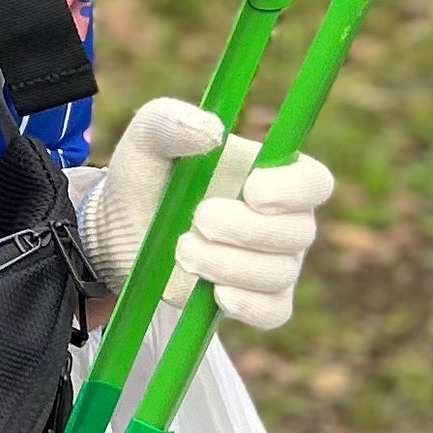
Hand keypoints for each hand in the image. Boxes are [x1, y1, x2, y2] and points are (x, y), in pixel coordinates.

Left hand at [66, 97, 335, 329]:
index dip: (293, 190)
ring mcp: (274, 262)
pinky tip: (216, 294)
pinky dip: (249, 305)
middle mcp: (284, 219)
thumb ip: (172, 122)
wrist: (118, 231)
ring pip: (280, 273)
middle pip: (298, 232)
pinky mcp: (255, 299)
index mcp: (272, 173)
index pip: (314, 182)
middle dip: (245, 230)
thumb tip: (212, 131)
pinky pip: (275, 310)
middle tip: (198, 220)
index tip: (251, 191)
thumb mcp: (147, 139)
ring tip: (183, 251)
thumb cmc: (147, 175)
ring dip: (229, 264)